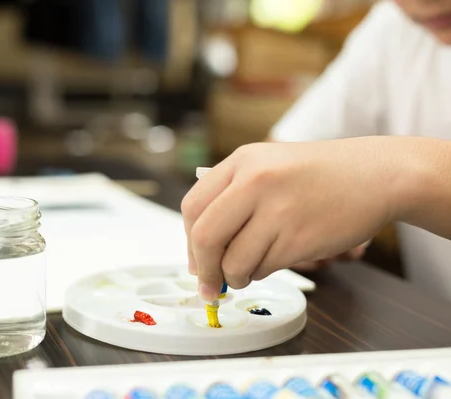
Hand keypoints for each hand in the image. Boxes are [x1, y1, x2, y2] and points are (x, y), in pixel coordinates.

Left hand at [181, 138, 396, 300]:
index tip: (196, 260)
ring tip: (248, 270)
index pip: (192, 207)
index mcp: (241, 161)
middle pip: (204, 237)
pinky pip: (264, 269)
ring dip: (235, 276)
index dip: (188, 241)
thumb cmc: (317, 175)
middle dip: (203, 269)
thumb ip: (230, 200)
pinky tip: (276, 258)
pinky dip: (262, 272)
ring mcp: (278, 209)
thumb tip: (200, 254)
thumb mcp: (266, 166)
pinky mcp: (299, 237)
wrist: (374, 175)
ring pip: (233, 261)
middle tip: (209, 284)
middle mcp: (255, 181)